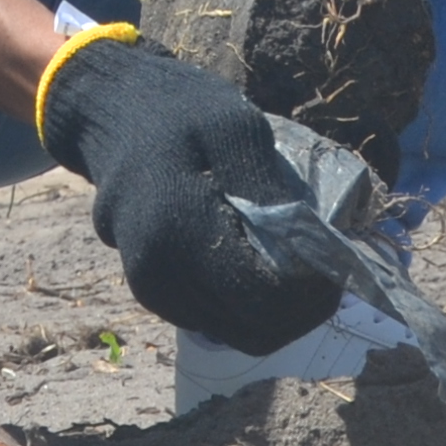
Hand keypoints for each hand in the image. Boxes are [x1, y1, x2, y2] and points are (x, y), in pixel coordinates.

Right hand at [29, 32, 343, 356]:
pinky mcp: (152, 293)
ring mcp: (152, 288)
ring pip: (238, 333)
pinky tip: (253, 263)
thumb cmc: (180, 112)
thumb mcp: (233, 126)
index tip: (329, 260)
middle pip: (256, 329)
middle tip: (321, 269)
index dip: (310, 290)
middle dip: (299, 308)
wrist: (116, 113)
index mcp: (179, 229)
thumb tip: (306, 248)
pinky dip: (244, 305)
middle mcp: (159, 273)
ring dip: (274, 311)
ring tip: (291, 263)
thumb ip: (267, 189)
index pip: (266, 299)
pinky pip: (215, 321)